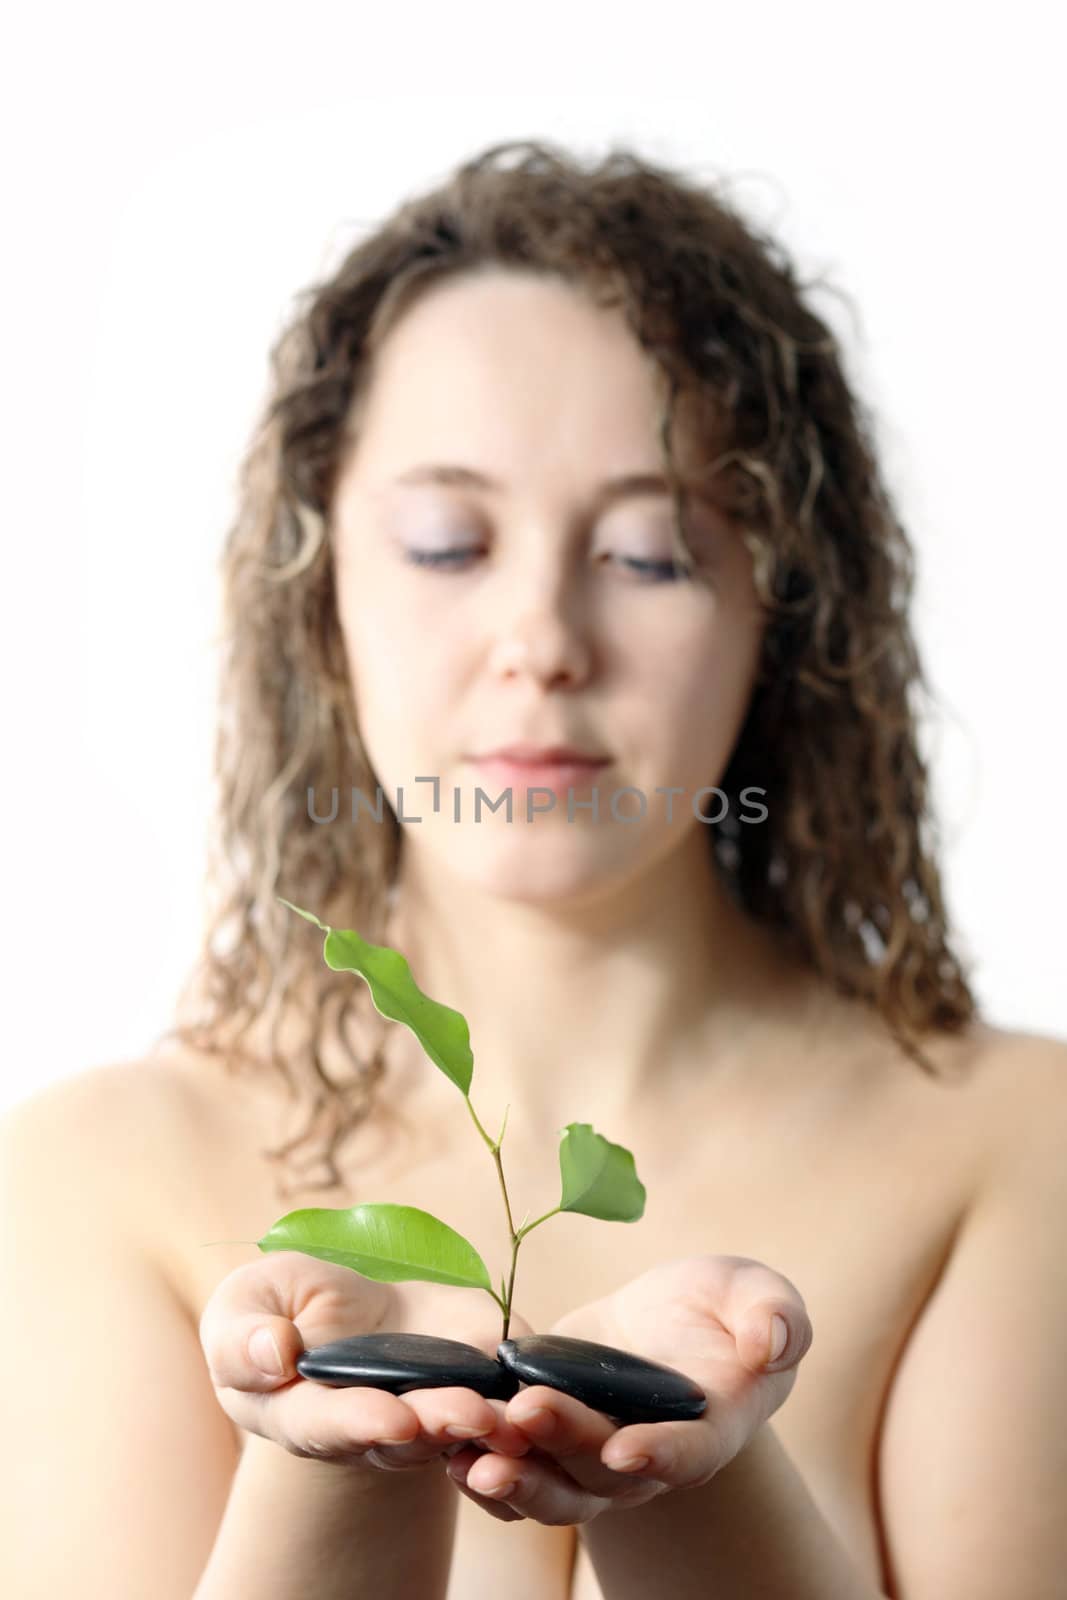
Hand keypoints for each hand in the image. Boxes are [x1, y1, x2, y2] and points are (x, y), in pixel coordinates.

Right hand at [199, 1250, 533, 1477]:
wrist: (348, 1304)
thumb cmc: (280, 1309)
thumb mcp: (243, 1308)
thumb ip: (243, 1336)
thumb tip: (273, 1353)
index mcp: (304, 1417)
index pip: (330, 1428)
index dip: (360, 1425)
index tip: (392, 1416)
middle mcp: (374, 1430)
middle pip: (407, 1438)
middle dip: (439, 1425)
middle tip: (470, 1414)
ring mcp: (431, 1413)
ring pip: (462, 1434)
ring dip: (490, 1427)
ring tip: (511, 1411)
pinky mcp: (480, 1384)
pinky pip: (507, 1412)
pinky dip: (528, 1411)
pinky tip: (546, 1397)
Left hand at [444, 1254, 812, 1524]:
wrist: (675, 1324)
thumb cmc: (726, 1311)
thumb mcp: (757, 1294)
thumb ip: (775, 1317)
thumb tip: (771, 1341)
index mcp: (709, 1430)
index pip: (688, 1456)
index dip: (660, 1456)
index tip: (628, 1450)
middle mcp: (648, 1459)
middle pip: (603, 1472)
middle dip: (561, 1447)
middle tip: (524, 1417)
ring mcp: (595, 1459)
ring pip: (554, 1489)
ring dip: (514, 1478)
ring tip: (472, 1457)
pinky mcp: (552, 1443)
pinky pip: (518, 1473)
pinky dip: (482, 1471)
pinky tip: (447, 1452)